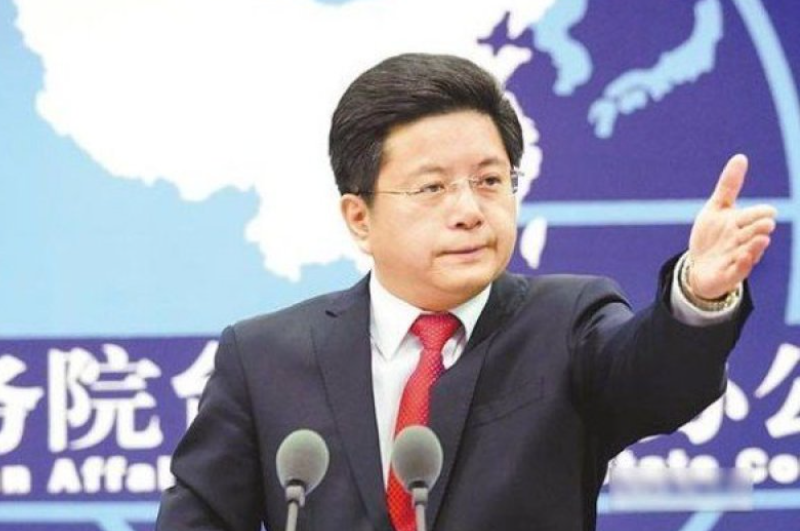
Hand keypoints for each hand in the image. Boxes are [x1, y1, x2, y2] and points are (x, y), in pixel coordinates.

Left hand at [687, 154, 776, 299]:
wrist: (699, 266)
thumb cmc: (711, 235)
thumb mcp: (715, 208)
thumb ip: (729, 186)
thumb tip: (740, 157)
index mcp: (741, 223)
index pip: (754, 216)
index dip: (759, 214)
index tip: (768, 211)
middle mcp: (743, 240)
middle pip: (754, 233)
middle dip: (759, 229)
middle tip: (766, 224)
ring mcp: (738, 258)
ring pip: (750, 251)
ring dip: (755, 247)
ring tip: (761, 240)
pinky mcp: (730, 274)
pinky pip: (739, 270)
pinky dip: (742, 264)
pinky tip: (743, 258)